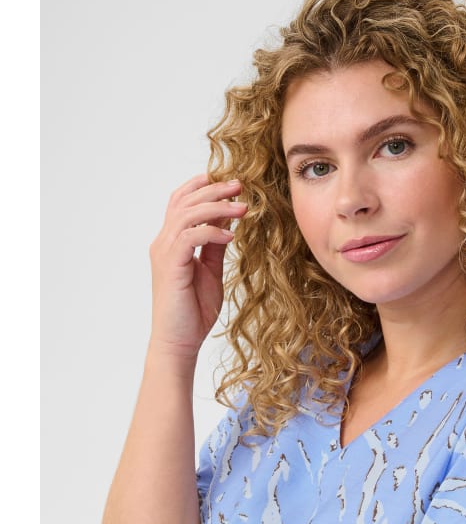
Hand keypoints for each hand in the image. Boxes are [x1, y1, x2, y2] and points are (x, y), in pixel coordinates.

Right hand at [148, 174, 247, 358]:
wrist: (179, 341)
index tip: (228, 182)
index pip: (180, 202)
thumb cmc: (193, 311)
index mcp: (171, 242)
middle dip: (213, 190)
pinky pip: (190, 237)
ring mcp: (164, 253)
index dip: (200, 187)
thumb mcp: (209, 271)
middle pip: (183, 202)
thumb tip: (227, 222)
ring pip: (186, 214)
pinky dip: (211, 231)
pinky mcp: (170, 265)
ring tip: (243, 207)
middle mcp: (164, 243)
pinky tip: (232, 235)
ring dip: (216, 207)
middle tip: (240, 185)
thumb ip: (214, 246)